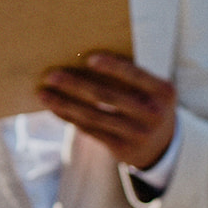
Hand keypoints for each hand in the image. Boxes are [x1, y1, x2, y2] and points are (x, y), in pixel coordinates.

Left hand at [39, 53, 176, 169]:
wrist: (162, 145)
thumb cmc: (147, 103)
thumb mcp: (151, 90)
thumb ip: (130, 77)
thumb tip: (83, 61)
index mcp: (163, 91)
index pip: (135, 76)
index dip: (113, 67)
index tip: (88, 58)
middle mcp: (153, 113)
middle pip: (107, 96)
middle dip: (76, 85)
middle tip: (51, 75)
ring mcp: (137, 133)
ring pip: (94, 116)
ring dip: (65, 104)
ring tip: (43, 93)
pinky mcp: (122, 149)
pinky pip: (90, 130)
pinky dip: (69, 118)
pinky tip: (54, 108)